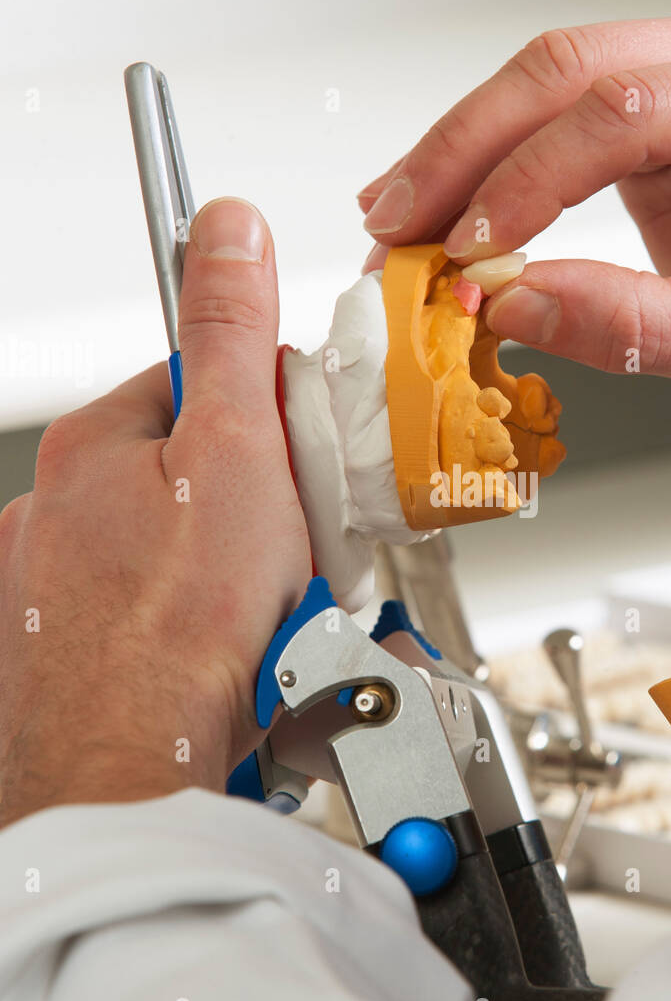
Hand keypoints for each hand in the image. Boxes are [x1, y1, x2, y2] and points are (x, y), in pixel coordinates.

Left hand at [0, 198, 310, 827]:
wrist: (129, 773)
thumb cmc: (179, 629)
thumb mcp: (235, 448)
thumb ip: (231, 332)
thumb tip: (228, 226)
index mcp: (95, 448)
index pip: (191, 392)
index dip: (260, 426)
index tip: (291, 465)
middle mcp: (54, 514)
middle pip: (187, 485)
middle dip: (250, 518)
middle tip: (287, 563)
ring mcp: (50, 593)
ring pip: (171, 563)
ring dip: (228, 588)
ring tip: (264, 630)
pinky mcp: (60, 659)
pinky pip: (152, 629)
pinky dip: (193, 644)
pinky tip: (225, 669)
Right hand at [358, 0, 670, 524]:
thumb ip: (632, 327)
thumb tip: (512, 305)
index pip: (625, 111)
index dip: (527, 181)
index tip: (470, 256)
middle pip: (566, 72)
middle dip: (464, 153)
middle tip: (394, 227)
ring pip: (545, 84)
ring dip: (461, 154)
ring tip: (397, 222)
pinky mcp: (661, 115)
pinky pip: (553, 119)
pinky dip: (490, 166)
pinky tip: (444, 206)